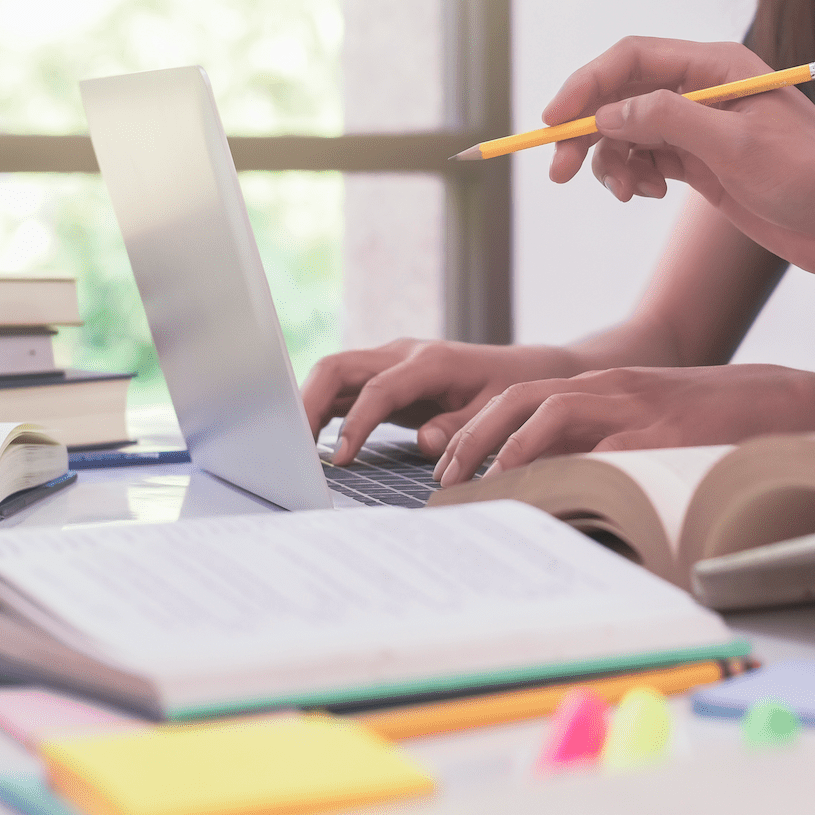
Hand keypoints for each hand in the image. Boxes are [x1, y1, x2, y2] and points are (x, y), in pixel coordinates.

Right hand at [300, 339, 584, 464]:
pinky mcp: (384, 377)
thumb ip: (462, 427)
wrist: (524, 370)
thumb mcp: (499, 411)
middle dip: (307, 402)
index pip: (378, 389)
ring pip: (333, 374)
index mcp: (431, 361)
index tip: (340, 460)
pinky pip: (343, 388)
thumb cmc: (512, 390)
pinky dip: (322, 410)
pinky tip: (312, 441)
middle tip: (290, 448)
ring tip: (290, 448)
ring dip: (307, 406)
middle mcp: (403, 354)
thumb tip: (426, 444)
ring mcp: (389, 362)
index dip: (356, 423)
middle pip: (338, 367)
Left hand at [434, 364, 814, 485]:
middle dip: (473, 432)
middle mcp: (612, 387)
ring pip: (550, 408)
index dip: (478, 424)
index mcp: (604, 386)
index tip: (447, 462)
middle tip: (443, 474)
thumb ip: (605, 443)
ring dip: (505, 443)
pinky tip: (545, 489)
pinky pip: (603, 447)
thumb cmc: (715, 422)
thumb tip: (552, 489)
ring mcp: (636, 406)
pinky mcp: (663, 430)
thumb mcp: (651, 424)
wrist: (783, 402)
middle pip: (520, 394)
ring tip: (478, 481)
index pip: (522, 395)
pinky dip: (567, 463)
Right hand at [542, 36, 814, 310]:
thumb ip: (669, 122)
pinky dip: (634, 177)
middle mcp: (704, 90)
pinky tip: (649, 196)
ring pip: (628, 132)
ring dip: (612, 161)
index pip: (632, 58)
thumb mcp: (738, 147)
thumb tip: (607, 113)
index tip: (554, 122)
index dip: (586, 85)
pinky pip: (646, 160)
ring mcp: (700, 128)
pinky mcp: (701, 164)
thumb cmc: (811, 178)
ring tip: (629, 195)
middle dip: (587, 130)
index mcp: (717, 66)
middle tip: (561, 171)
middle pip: (621, 95)